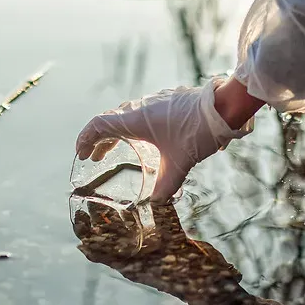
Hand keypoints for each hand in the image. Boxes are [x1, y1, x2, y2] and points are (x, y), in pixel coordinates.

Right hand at [76, 78, 255, 202]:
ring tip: (113, 150)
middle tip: (93, 157)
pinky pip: (140, 114)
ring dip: (116, 133)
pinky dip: (132, 127)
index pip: (99, 125)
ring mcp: (154, 102)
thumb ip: (166, 185)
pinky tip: (143, 140)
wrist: (223, 107)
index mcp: (136, 119)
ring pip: (126, 116)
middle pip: (110, 121)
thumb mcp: (181, 163)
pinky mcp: (167, 102)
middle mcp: (141, 108)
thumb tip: (157, 203)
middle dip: (99, 140)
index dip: (86, 138)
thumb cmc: (198, 132)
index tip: (81, 154)